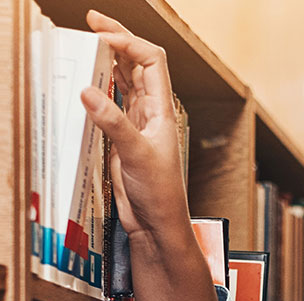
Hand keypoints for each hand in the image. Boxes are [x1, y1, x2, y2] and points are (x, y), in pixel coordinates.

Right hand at [80, 10, 188, 240]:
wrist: (157, 222)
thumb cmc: (161, 193)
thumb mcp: (137, 155)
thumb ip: (114, 123)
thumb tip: (88, 92)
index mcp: (162, 110)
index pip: (152, 61)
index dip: (130, 43)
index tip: (103, 37)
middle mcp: (151, 112)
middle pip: (137, 64)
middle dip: (117, 39)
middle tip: (92, 20)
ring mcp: (136, 123)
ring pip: (123, 81)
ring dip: (108, 60)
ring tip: (87, 42)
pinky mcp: (122, 137)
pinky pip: (111, 103)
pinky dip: (99, 87)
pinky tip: (87, 79)